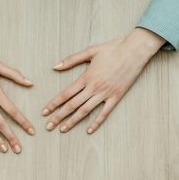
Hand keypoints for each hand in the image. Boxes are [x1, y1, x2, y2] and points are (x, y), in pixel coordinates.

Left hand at [43, 28, 164, 133]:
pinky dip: (96, 122)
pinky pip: (104, 113)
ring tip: (63, 129)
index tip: (44, 112)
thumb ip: (72, 59)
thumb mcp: (90, 51)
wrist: (134, 51)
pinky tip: (89, 130)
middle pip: (72, 105)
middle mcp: (94, 87)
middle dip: (58, 116)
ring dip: (73, 121)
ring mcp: (105, 93)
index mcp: (86, 77)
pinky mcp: (116, 97)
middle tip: (48, 126)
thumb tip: (55, 67)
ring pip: (85, 111)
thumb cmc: (113, 49)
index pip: (65, 94)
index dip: (53, 104)